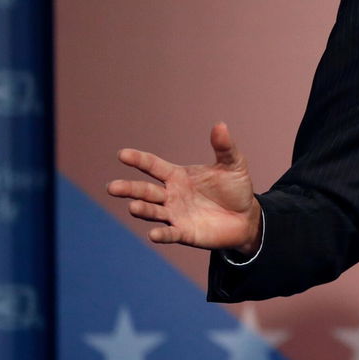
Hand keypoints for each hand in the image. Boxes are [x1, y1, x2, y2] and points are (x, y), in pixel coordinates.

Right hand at [108, 123, 261, 254]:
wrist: (246, 217)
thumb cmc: (235, 188)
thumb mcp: (234, 165)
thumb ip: (224, 147)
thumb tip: (220, 125)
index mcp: (178, 176)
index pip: (153, 166)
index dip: (138, 160)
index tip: (122, 155)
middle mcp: (171, 195)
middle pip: (145, 191)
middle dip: (129, 189)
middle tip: (112, 187)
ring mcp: (175, 214)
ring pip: (152, 211)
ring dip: (142, 209)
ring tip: (133, 206)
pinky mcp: (184, 232)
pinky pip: (170, 233)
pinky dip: (161, 234)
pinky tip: (153, 234)